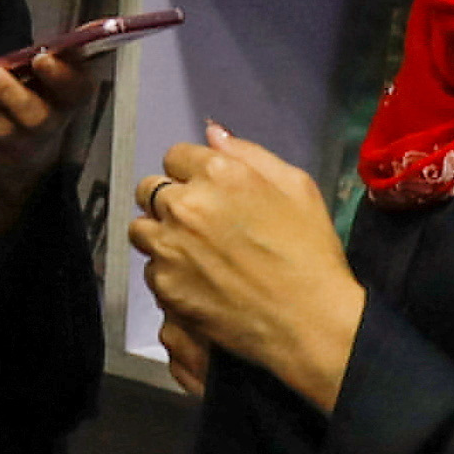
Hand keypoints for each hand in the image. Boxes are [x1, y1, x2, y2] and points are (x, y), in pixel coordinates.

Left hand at [0, 43, 87, 228]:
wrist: (24, 155)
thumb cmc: (37, 96)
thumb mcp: (54, 79)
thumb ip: (63, 53)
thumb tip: (93, 24)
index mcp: (68, 100)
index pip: (73, 88)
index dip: (59, 75)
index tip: (41, 56)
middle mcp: (47, 126)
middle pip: (28, 109)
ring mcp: (18, 147)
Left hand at [130, 126, 362, 410]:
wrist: (309, 321)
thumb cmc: (311, 252)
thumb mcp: (297, 188)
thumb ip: (249, 154)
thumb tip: (212, 133)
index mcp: (218, 174)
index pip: (175, 156)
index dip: (192, 173)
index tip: (209, 192)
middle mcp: (184, 204)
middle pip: (150, 189)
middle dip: (170, 200)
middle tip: (199, 223)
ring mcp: (169, 246)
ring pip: (142, 228)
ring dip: (161, 234)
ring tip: (192, 252)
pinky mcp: (164, 284)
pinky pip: (151, 268)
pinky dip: (168, 271)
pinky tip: (198, 281)